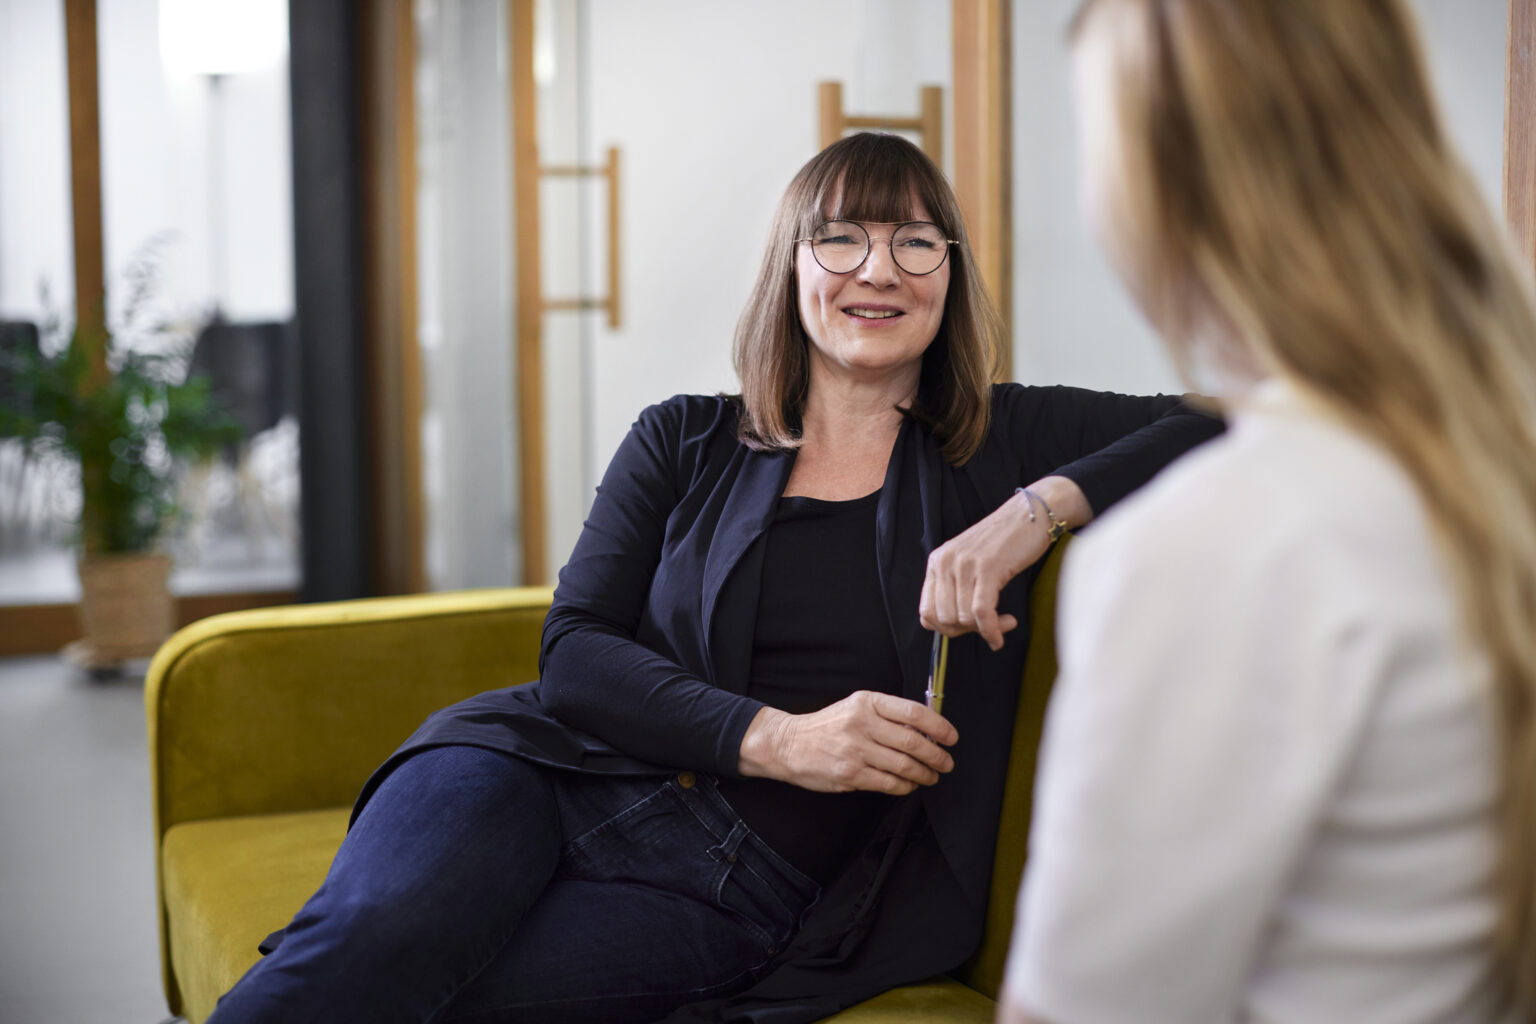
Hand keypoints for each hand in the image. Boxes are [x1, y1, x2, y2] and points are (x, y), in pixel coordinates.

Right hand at [737, 691, 957, 794]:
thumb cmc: (827, 726)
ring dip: (925, 774)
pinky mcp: (850, 774)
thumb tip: (926, 728)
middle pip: (913, 742)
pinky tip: (910, 785)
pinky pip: (889, 783)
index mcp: (867, 703)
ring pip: (904, 765)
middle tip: (946, 762)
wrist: (789, 744)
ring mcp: (856, 751)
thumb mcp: (855, 707)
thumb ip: (887, 715)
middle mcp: (862, 724)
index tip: (951, 737)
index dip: (939, 726)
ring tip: (932, 776)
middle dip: (937, 755)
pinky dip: (905, 787)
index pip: (913, 712)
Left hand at [920, 476, 1089, 651]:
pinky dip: (992, 630)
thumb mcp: (969, 561)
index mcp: (937, 562)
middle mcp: (946, 562)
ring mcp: (965, 564)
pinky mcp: (987, 568)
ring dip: (986, 629)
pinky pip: (982, 612)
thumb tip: (953, 626)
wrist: (1030, 515)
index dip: (946, 629)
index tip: (967, 629)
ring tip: (1004, 622)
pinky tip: (1001, 631)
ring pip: (964, 618)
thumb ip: (955, 587)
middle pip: (944, 619)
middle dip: (968, 631)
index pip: (926, 611)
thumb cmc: (1004, 541)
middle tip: (989, 625)